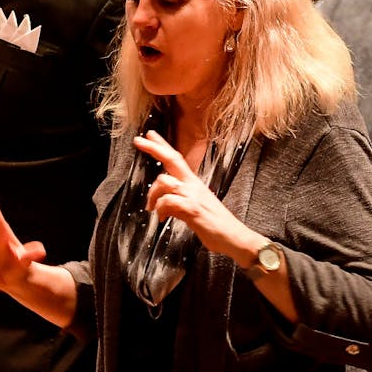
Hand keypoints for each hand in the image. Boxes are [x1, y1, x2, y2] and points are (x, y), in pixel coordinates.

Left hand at [134, 131, 260, 260]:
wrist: (234, 237)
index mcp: (194, 184)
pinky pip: (168, 201)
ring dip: (152, 195)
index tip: (150, 134)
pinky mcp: (192, 209)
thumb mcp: (195, 207)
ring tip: (152, 209)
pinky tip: (161, 218)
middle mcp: (193, 186)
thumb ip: (180, 200)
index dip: (163, 146)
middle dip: (154, 148)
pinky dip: (160, 209)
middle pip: (172, 160)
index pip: (177, 159)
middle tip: (138, 140)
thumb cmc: (215, 224)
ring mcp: (193, 196)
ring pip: (164, 181)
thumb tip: (165, 201)